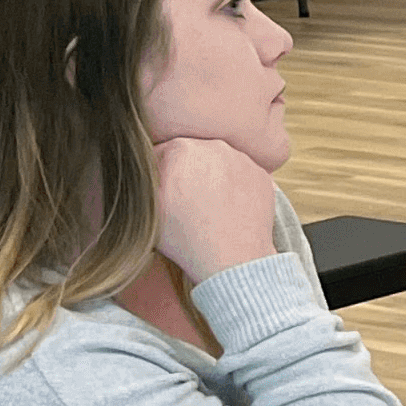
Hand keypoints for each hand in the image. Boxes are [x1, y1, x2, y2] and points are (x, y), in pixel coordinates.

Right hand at [150, 136, 279, 285]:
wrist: (232, 259)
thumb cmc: (185, 236)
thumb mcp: (148, 206)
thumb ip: (145, 176)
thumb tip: (148, 163)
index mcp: (180, 148)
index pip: (163, 153)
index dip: (161, 174)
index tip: (166, 192)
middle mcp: (214, 146)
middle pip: (193, 155)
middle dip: (188, 172)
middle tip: (188, 201)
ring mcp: (242, 160)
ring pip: (219, 164)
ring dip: (213, 178)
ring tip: (210, 207)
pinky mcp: (261, 176)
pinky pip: (242, 176)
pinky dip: (236, 187)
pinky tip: (229, 208)